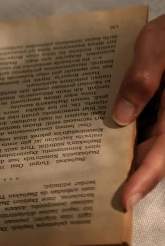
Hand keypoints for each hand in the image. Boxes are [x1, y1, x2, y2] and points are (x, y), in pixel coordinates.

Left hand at [112, 15, 164, 209]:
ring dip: (122, 156)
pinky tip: (96, 136)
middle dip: (126, 175)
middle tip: (93, 192)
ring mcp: (164, 115)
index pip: (163, 152)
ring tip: (88, 169)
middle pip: (152, 155)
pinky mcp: (156, 108)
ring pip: (145, 143)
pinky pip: (140, 126)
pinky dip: (121, 134)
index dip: (145, 178)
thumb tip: (119, 117)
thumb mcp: (158, 45)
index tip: (125, 200)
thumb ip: (143, 78)